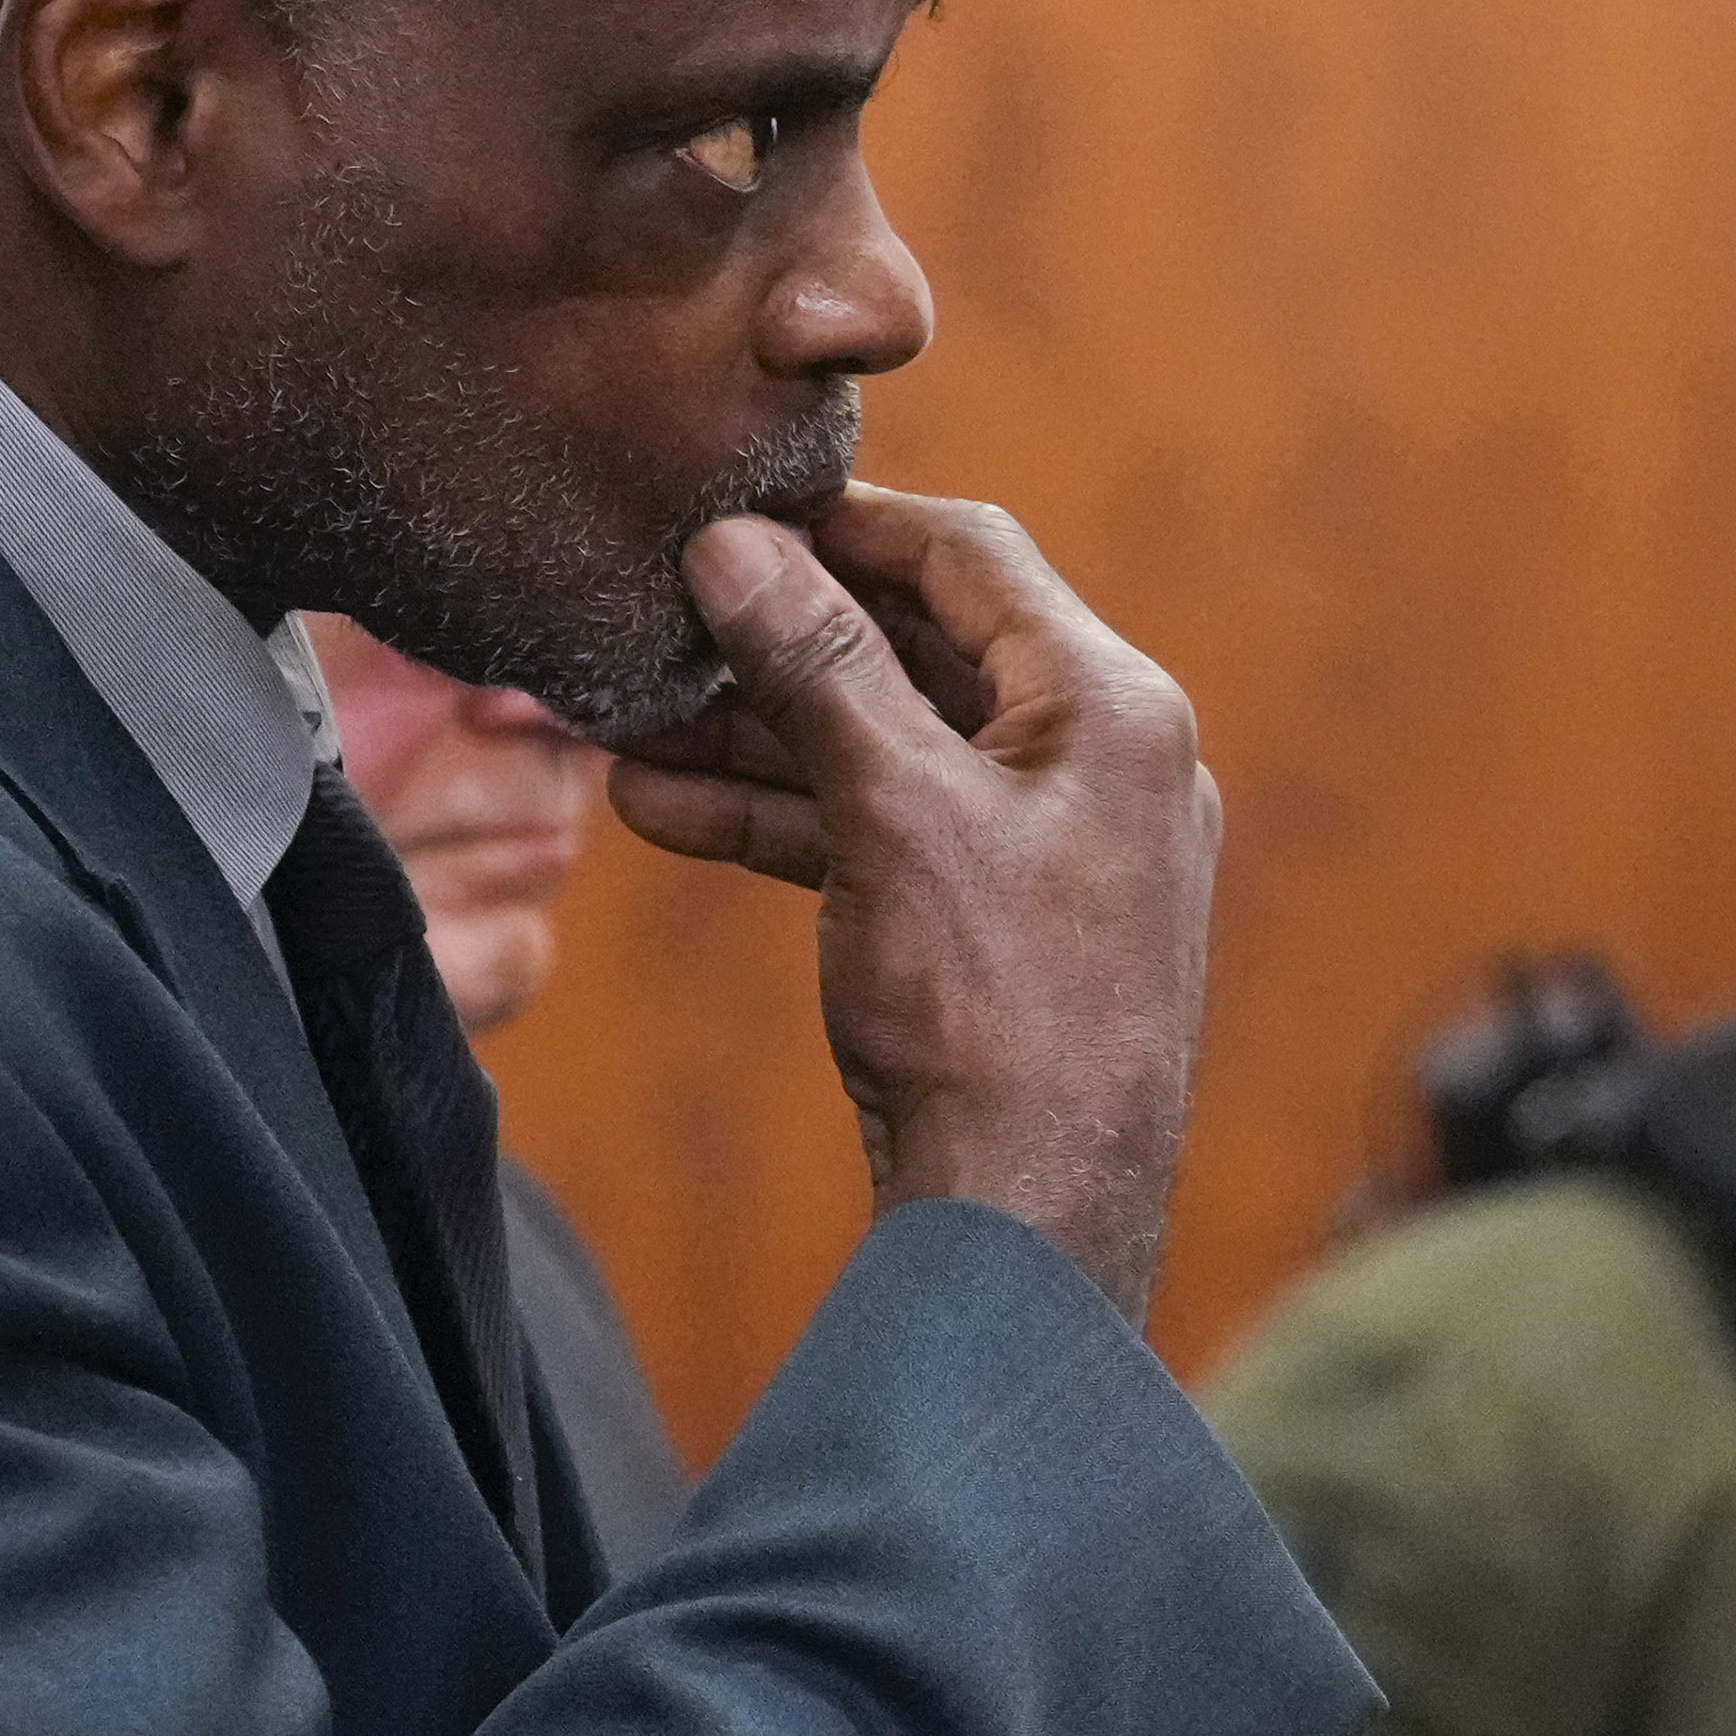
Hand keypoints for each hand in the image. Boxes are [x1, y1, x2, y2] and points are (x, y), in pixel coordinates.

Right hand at [604, 491, 1216, 1322]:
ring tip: (624, 720)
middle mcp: (1101, 763)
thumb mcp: (894, 812)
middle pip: (922, 652)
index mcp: (1111, 707)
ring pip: (888, 749)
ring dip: (758, 734)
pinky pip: (884, 835)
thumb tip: (735, 545)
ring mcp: (1054, 848)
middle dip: (780, 639)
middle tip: (659, 614)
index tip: (734, 510)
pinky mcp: (1000, 927)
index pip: (973, 558)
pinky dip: (785, 818)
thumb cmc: (991, 1011)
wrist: (1029, 1224)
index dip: (847, 522)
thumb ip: (817, 666)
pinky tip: (660, 807)